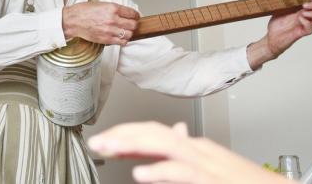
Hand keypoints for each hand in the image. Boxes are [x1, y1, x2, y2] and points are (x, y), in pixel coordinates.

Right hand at [62, 2, 139, 44]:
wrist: (73, 21)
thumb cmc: (84, 11)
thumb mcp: (102, 4)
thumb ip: (114, 9)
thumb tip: (124, 13)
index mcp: (112, 8)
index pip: (132, 13)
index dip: (136, 16)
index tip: (135, 17)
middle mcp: (113, 19)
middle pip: (133, 25)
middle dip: (134, 24)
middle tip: (132, 24)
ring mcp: (110, 30)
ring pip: (129, 34)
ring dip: (129, 33)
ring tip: (126, 31)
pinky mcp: (106, 39)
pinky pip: (122, 42)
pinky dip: (124, 40)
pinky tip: (120, 37)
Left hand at [88, 121, 293, 183]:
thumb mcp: (211, 166)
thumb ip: (187, 154)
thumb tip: (174, 133)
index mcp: (195, 148)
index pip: (155, 132)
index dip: (127, 134)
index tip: (105, 141)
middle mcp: (199, 150)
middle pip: (155, 132)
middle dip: (123, 135)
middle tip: (98, 143)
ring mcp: (207, 163)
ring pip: (165, 144)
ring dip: (133, 144)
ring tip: (109, 149)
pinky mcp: (213, 179)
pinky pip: (183, 171)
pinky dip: (161, 170)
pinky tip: (141, 173)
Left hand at [247, 0, 311, 68]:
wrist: (271, 37)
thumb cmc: (277, 24)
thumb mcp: (280, 8)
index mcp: (304, 11)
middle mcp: (307, 19)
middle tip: (305, 4)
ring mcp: (304, 26)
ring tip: (302, 12)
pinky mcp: (301, 33)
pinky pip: (310, 30)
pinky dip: (306, 22)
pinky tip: (298, 19)